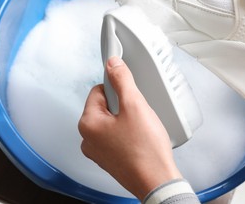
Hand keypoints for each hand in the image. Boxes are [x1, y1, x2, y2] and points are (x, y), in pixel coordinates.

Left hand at [78, 56, 181, 200]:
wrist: (157, 179)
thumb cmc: (145, 150)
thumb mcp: (135, 106)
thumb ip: (122, 81)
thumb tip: (113, 64)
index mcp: (88, 124)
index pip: (98, 90)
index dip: (117, 88)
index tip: (129, 91)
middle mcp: (88, 139)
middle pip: (105, 106)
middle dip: (123, 106)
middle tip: (138, 113)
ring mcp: (99, 151)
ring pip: (112, 122)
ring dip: (126, 120)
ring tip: (141, 128)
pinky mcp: (110, 159)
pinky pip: (116, 137)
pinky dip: (128, 134)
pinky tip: (140, 138)